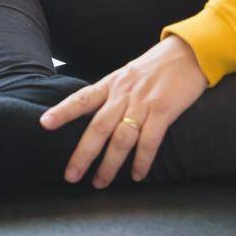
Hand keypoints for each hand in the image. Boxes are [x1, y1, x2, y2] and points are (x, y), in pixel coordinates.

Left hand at [40, 32, 206, 186]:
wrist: (190, 52)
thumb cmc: (158, 66)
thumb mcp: (128, 74)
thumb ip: (113, 93)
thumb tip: (94, 112)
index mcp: (112, 83)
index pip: (82, 98)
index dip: (63, 111)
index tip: (44, 124)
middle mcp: (124, 94)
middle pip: (98, 127)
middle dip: (83, 154)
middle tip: (71, 176)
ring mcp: (144, 103)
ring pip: (121, 139)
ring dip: (110, 164)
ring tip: (100, 182)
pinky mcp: (164, 110)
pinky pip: (150, 141)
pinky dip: (142, 161)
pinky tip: (136, 175)